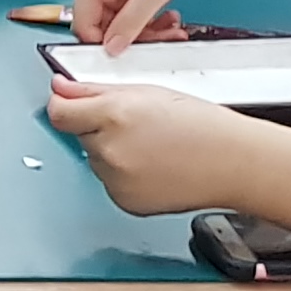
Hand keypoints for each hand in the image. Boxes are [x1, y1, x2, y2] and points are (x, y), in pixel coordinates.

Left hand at [45, 80, 271, 218]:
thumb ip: (96, 90)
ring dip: (112, 150)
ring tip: (152, 146)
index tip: (69, 101)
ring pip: (95, 159)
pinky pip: (110, 182)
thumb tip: (61, 89)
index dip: (64, 104)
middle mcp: (109, 150)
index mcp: (113, 116)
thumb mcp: (148, 90)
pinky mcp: (124, 201)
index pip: (59, 112)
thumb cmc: (202, 125)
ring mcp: (115, 180)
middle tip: (136, 123)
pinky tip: (153, 165)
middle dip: (97, 126)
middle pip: (80, 134)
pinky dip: (124, 174)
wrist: (232, 163)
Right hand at [73, 0, 218, 50]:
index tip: (133, 54)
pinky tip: (167, 14)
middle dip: (133, 36)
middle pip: (101, 22)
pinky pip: (127, 5)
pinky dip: (146, 14)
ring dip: (144, 27)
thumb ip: (132, 21)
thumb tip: (111, 49)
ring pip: (117, 17)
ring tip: (172, 26)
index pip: (83, 24)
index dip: (105, 45)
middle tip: (165, 39)